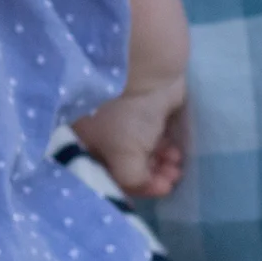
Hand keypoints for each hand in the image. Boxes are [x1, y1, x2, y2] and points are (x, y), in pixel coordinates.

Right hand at [75, 73, 188, 200]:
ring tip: (175, 169)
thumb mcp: (122, 157)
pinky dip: (166, 151)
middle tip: (169, 180)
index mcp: (85, 143)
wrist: (146, 70)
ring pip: (143, 154)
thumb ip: (132, 182)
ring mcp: (125, 123)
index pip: (106, 175)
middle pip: (126, 166)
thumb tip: (148, 186)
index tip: (156, 190)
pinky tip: (176, 155)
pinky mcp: (147, 114)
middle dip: (150, 177)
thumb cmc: (125, 115)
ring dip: (161, 166)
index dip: (132, 188)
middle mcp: (102, 135)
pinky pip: (156, 140)